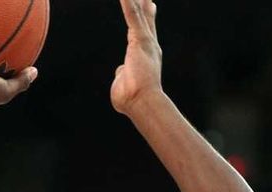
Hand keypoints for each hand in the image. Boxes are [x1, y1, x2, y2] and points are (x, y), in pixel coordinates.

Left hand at [111, 0, 162, 114]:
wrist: (143, 102)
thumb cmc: (133, 100)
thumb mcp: (125, 84)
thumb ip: (122, 74)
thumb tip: (120, 72)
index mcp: (146, 57)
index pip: (144, 33)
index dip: (147, 18)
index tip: (151, 5)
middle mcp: (149, 47)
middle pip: (146, 20)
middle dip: (145, 5)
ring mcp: (146, 42)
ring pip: (138, 15)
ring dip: (135, 1)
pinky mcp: (140, 40)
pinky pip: (133, 17)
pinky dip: (128, 4)